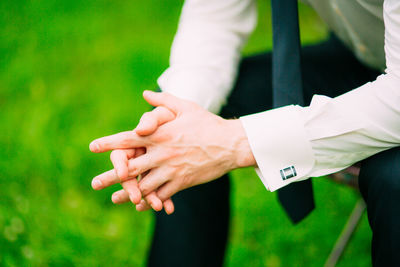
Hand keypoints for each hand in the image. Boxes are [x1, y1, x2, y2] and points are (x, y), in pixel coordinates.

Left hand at [90, 91, 255, 203]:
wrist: (230, 144)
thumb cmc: (207, 123)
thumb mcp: (186, 107)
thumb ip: (163, 101)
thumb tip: (145, 93)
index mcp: (160, 134)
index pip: (128, 139)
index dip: (109, 143)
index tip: (93, 147)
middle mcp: (162, 153)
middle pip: (130, 167)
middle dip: (110, 176)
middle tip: (94, 183)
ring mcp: (171, 169)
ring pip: (144, 185)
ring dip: (127, 193)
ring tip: (113, 199)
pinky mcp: (182, 182)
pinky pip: (162, 195)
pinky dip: (150, 201)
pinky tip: (140, 206)